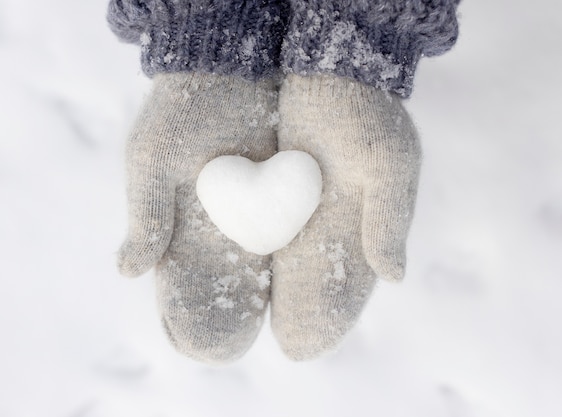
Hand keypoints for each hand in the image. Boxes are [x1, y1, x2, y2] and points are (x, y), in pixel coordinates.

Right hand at [118, 73, 277, 362]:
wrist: (227, 68)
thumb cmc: (179, 113)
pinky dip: (297, 254)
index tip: (196, 347)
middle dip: (233, 310)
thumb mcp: (153, 161)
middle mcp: (217, 220)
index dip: (187, 310)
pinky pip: (290, 228)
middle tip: (240, 349)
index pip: (182, 278)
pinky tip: (308, 284)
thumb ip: (146, 214)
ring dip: (271, 292)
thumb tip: (126, 273)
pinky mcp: (281, 189)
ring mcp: (252, 206)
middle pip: (226, 277)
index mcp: (181, 221)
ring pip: (261, 260)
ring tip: (283, 331)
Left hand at [272, 74, 420, 359]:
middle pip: (321, 273)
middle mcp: (338, 215)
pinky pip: (271, 224)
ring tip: (265, 320)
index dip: (337, 310)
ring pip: (293, 255)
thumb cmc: (367, 114)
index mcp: (370, 217)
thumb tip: (395, 277)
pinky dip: (263, 251)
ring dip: (282, 287)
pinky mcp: (280, 182)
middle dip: (306, 308)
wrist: (331, 68)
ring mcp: (307, 201)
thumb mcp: (387, 163)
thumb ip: (389, 218)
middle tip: (289, 346)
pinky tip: (249, 276)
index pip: (354, 277)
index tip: (316, 343)